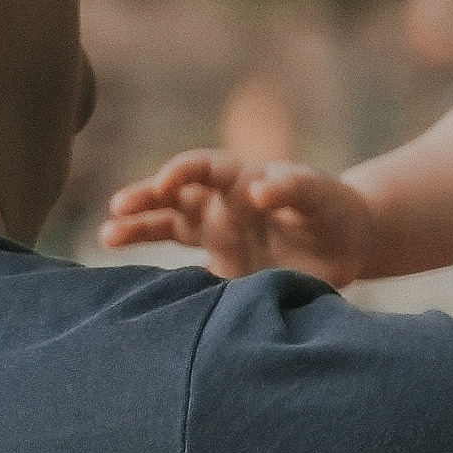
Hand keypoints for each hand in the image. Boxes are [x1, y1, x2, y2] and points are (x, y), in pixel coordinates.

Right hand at [99, 152, 378, 285]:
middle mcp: (220, 204)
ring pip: (167, 227)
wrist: (345, 246)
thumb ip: (292, 189)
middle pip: (172, 196)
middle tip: (118, 208)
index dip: (181, 172)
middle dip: (144, 199)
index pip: (201, 167)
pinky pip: (184, 268)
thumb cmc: (331, 210)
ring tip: (106, 237)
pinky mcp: (221, 269)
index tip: (166, 184)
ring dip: (138, 230)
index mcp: (239, 178)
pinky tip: (137, 284)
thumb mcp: (319, 195)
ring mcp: (216, 236)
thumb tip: (258, 189)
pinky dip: (162, 273)